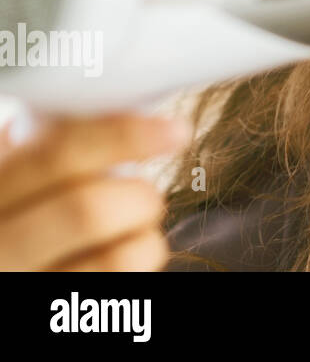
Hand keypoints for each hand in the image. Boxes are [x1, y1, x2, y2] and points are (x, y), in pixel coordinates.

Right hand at [0, 111, 190, 271]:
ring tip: (135, 222)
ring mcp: (23, 287)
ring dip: (145, 232)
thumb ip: (53, 140)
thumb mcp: (17, 166)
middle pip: (88, 211)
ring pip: (116, 257)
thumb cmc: (17, 204)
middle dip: (139, 195)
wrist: (5, 256)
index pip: (56, 156)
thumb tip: (127, 108)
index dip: (124, 137)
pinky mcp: (50, 316)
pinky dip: (144, 255)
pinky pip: (122, 287)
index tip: (176, 129)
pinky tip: (129, 247)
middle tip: (147, 193)